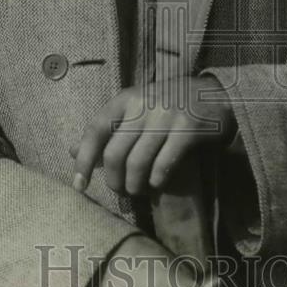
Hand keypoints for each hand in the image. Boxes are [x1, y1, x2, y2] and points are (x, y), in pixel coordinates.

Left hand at [70, 75, 235, 194]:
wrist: (215, 94)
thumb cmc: (168, 106)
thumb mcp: (134, 110)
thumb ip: (107, 130)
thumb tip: (71, 151)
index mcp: (125, 99)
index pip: (95, 130)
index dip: (83, 159)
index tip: (79, 185)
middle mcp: (142, 104)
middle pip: (115, 153)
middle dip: (114, 180)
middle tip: (120, 191)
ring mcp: (166, 115)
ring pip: (137, 162)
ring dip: (134, 185)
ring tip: (138, 191)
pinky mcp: (188, 128)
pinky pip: (163, 164)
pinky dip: (156, 180)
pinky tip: (157, 184)